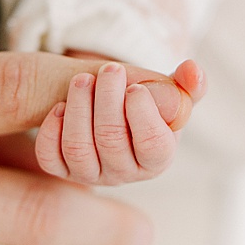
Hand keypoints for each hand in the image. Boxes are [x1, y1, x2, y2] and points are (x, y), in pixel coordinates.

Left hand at [35, 60, 204, 184]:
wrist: (117, 110)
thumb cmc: (149, 102)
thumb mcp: (173, 92)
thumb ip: (189, 84)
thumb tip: (193, 71)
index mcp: (158, 158)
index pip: (154, 145)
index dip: (143, 115)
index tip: (136, 87)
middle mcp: (125, 173)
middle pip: (112, 142)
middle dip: (108, 101)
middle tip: (109, 69)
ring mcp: (91, 174)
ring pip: (79, 148)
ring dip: (79, 109)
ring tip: (82, 79)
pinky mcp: (63, 170)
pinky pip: (50, 158)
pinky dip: (52, 131)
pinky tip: (61, 105)